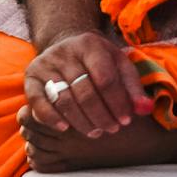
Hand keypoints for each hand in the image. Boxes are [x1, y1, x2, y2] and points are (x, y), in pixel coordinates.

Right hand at [24, 30, 151, 137]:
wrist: (66, 45)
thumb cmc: (99, 61)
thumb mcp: (119, 65)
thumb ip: (133, 87)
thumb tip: (146, 109)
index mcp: (90, 45)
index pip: (105, 78)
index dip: (117, 102)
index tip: (126, 120)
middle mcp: (65, 52)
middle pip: (84, 91)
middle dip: (101, 115)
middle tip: (112, 130)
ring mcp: (45, 64)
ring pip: (63, 99)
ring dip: (81, 121)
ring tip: (95, 132)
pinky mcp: (30, 77)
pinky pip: (37, 101)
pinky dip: (50, 117)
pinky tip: (65, 129)